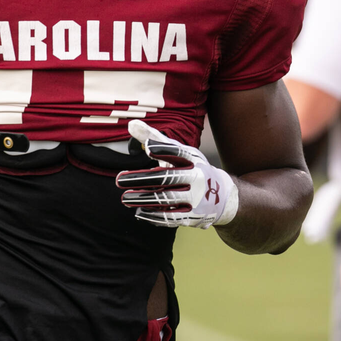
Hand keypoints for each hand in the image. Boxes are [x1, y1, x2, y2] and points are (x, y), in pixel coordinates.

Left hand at [117, 120, 238, 227]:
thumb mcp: (180, 152)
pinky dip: (154, 215)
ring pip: (168, 198)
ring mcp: (196, 198)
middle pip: (168, 177)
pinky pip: (171, 217)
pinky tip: (139, 211)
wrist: (221, 195)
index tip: (148, 148)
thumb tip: (131, 124)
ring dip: (144, 198)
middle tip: (119, 180)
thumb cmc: (192, 168)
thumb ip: (155, 139)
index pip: (179, 153)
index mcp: (194, 159)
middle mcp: (197, 177)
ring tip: (125, 198)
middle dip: (143, 179)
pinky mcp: (193, 215)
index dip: (164, 150)